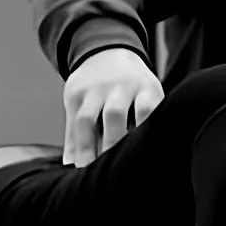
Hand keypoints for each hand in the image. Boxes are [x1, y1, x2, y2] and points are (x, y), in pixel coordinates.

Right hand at [63, 47, 162, 166]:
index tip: (142, 156)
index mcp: (144, 88)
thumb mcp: (149, 94)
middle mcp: (119, 86)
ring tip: (87, 173)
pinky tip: (72, 164)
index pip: (146, 108)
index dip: (144, 130)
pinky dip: (71, 146)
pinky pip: (71, 123)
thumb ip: (150, 121)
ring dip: (86, 149)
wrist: (106, 52)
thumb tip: (154, 160)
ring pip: (86, 120)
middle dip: (113, 144)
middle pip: (114, 114)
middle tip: (114, 174)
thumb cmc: (136, 88)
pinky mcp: (75, 93)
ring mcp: (94, 88)